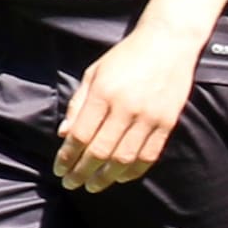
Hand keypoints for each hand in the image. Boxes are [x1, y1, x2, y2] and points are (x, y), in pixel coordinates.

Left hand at [56, 25, 203, 190]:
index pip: (80, 135)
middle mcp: (126, 107)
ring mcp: (149, 117)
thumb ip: (78, 103)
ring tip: (93, 185)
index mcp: (104, 92)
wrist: (168, 42)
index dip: (67, 157)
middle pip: (99, 151)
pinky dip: (132, 172)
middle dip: (81, 172)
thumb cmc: (126, 57)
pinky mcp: (167, 123)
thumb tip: (64, 135)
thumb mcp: (95, 72)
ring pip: (124, 159)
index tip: (59, 169)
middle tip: (71, 183)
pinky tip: (120, 178)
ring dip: (105, 178)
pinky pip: (148, 156)